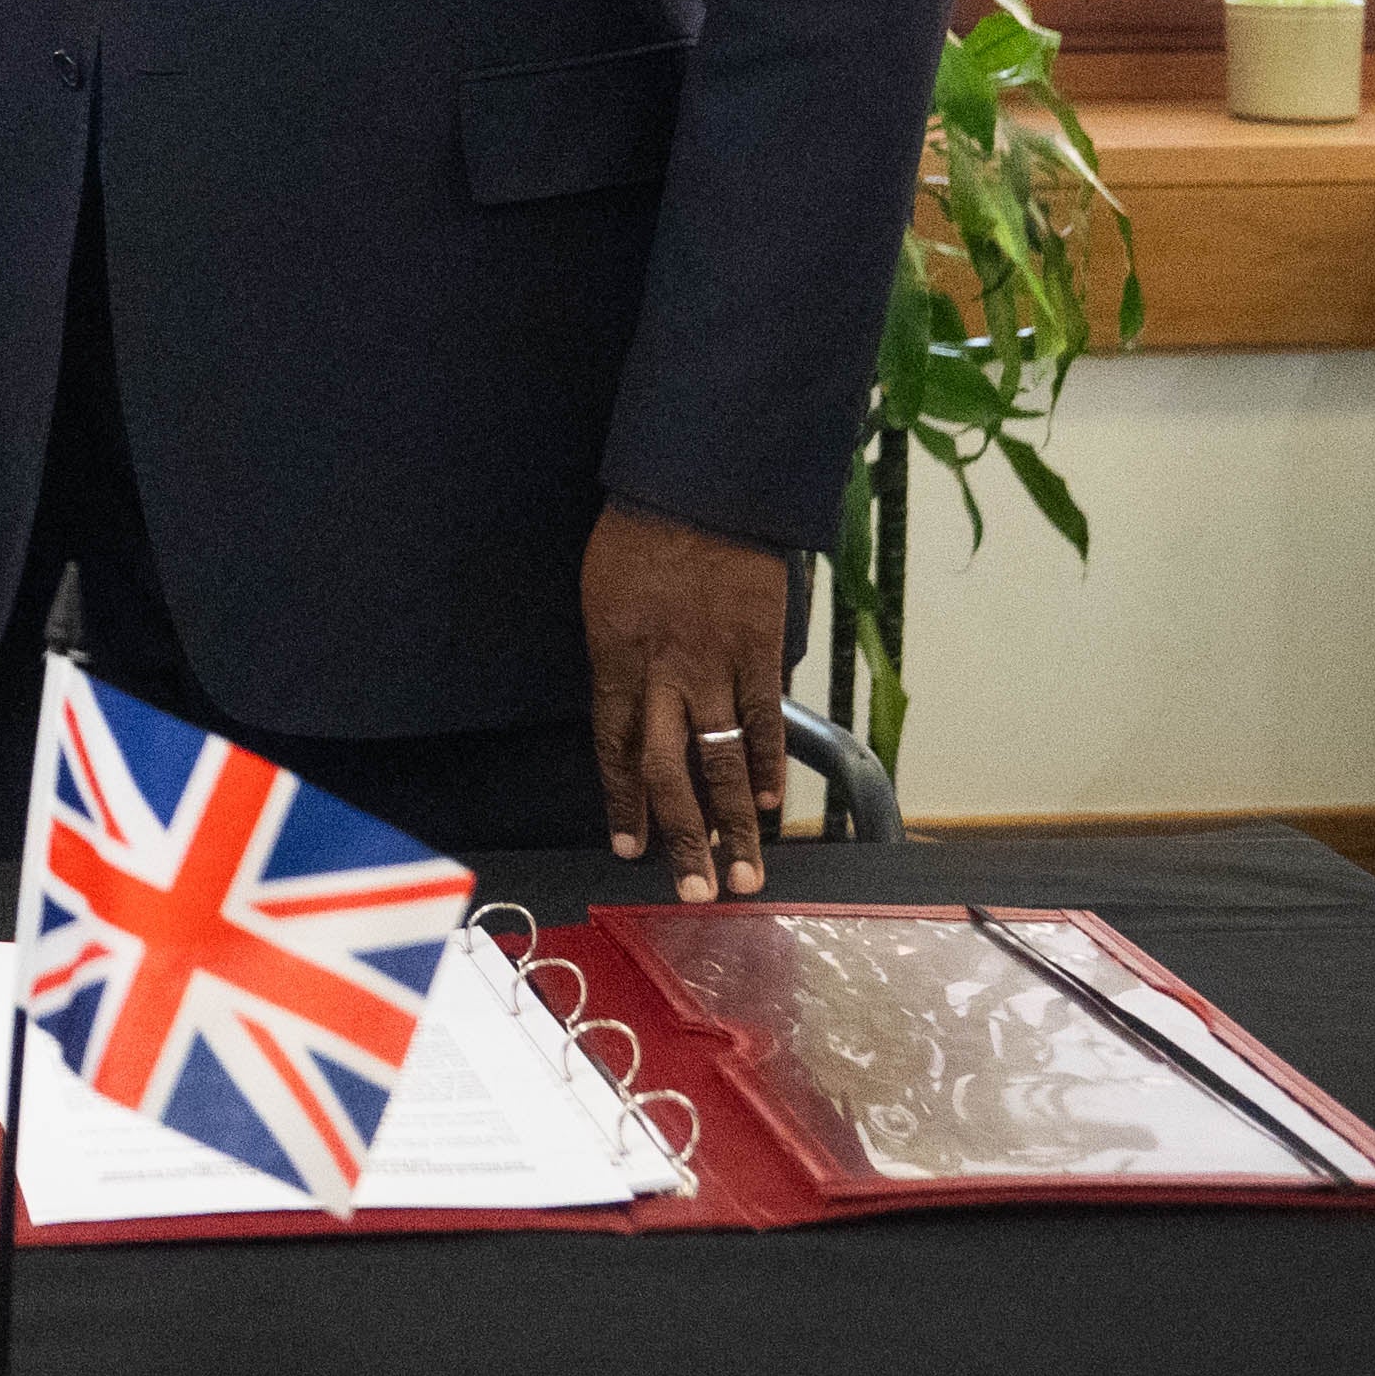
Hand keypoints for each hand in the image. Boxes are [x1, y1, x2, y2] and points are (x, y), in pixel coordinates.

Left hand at [584, 501, 788, 902]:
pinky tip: (771, 803)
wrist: (696, 486)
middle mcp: (663, 674)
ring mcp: (715, 665)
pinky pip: (765, 719)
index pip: (616, 750)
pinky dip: (769, 763)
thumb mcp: (603, 596)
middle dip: (683, 838)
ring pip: (722, 760)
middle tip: (696, 889)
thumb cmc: (639, 535)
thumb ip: (618, 658)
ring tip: (746, 871)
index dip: (625, 804)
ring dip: (734, 823)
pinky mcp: (761, 649)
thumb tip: (632, 710)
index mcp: (616, 660)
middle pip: (669, 772)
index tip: (630, 848)